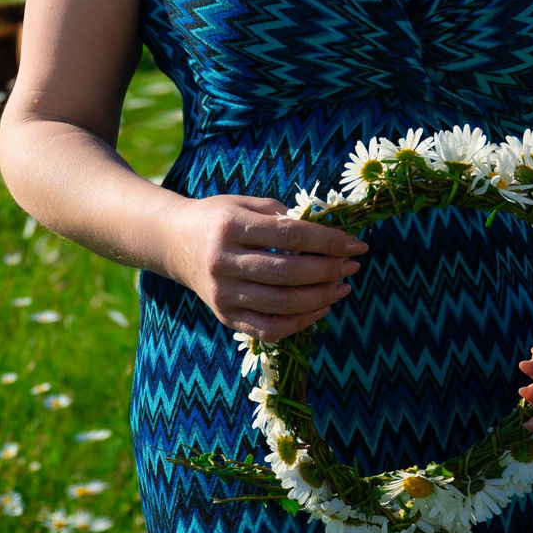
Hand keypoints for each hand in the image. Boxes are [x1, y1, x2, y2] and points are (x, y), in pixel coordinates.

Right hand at [163, 194, 366, 340]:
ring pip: (282, 303)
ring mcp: (222, 293)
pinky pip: (270, 329)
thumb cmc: (220, 218)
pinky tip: (320, 308)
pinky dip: (301, 322)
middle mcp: (222, 262)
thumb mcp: (247, 204)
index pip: (291, 236)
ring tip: (343, 287)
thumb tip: (330, 233)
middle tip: (352, 266)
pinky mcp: (225, 316)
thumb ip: (284, 216)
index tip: (356, 244)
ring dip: (321, 297)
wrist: (176, 243)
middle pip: (289, 272)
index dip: (329, 242)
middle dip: (329, 270)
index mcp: (230, 226)